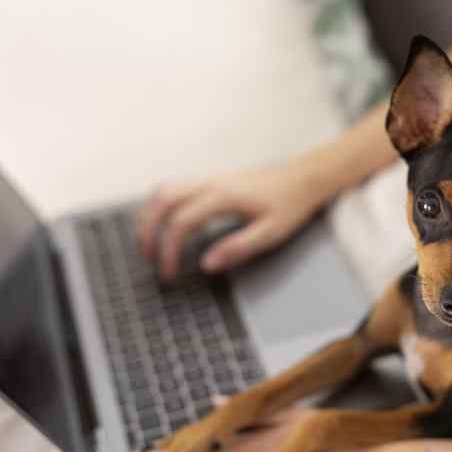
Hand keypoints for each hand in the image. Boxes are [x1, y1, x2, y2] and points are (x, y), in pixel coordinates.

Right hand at [136, 159, 326, 280]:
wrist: (304, 178)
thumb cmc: (290, 205)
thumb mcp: (270, 233)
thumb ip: (237, 248)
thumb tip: (206, 264)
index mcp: (223, 197)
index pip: (180, 222)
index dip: (168, 250)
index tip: (169, 273)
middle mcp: (211, 182)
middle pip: (162, 200)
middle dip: (147, 230)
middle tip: (148, 258)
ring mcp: (210, 177)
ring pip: (165, 189)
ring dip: (150, 215)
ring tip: (150, 243)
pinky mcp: (213, 179)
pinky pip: (176, 187)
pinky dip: (163, 206)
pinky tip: (169, 225)